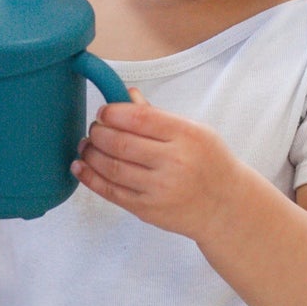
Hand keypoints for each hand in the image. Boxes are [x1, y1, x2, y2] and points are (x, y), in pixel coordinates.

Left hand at [72, 88, 244, 238]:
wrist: (225, 207)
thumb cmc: (210, 164)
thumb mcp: (195, 132)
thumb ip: (158, 116)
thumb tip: (126, 95)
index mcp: (187, 136)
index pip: (139, 118)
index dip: (113, 112)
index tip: (104, 112)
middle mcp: (173, 162)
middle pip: (120, 143)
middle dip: (98, 133)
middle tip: (94, 129)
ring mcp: (159, 189)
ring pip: (111, 168)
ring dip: (91, 154)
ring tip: (86, 146)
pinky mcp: (147, 209)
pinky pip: (111, 192)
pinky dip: (90, 178)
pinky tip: (80, 167)